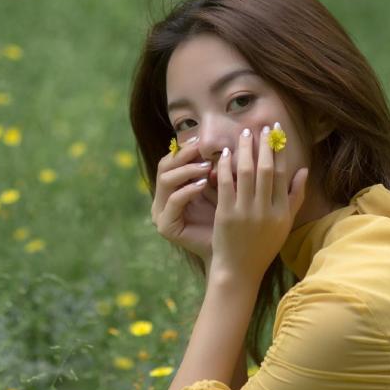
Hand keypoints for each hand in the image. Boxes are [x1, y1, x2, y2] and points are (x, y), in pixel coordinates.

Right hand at [151, 137, 215, 263]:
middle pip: (164, 166)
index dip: (185, 149)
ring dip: (187, 170)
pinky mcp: (165, 226)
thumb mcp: (218, 185)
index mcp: (170, 187)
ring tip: (206, 166)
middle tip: (202, 149)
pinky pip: (174, 201)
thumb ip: (212, 166)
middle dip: (183, 155)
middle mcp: (161, 199)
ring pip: (165, 180)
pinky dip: (188, 189)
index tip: (201, 139)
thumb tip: (220, 139)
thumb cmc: (226, 215)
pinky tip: (203, 184)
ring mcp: (160, 213)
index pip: (172, 160)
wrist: (229, 250)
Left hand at [210, 124, 308, 286]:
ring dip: (245, 150)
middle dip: (264, 145)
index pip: (283, 173)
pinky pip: (226, 184)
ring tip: (244, 134)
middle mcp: (266, 210)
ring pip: (246, 173)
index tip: (276, 131)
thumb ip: (295, 196)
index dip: (280, 150)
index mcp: (282, 211)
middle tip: (261, 126)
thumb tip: (304, 169)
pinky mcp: (226, 215)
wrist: (240, 271)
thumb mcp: (285, 224)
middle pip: (266, 169)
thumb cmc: (263, 246)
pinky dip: (226, 167)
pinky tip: (225, 154)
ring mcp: (246, 212)